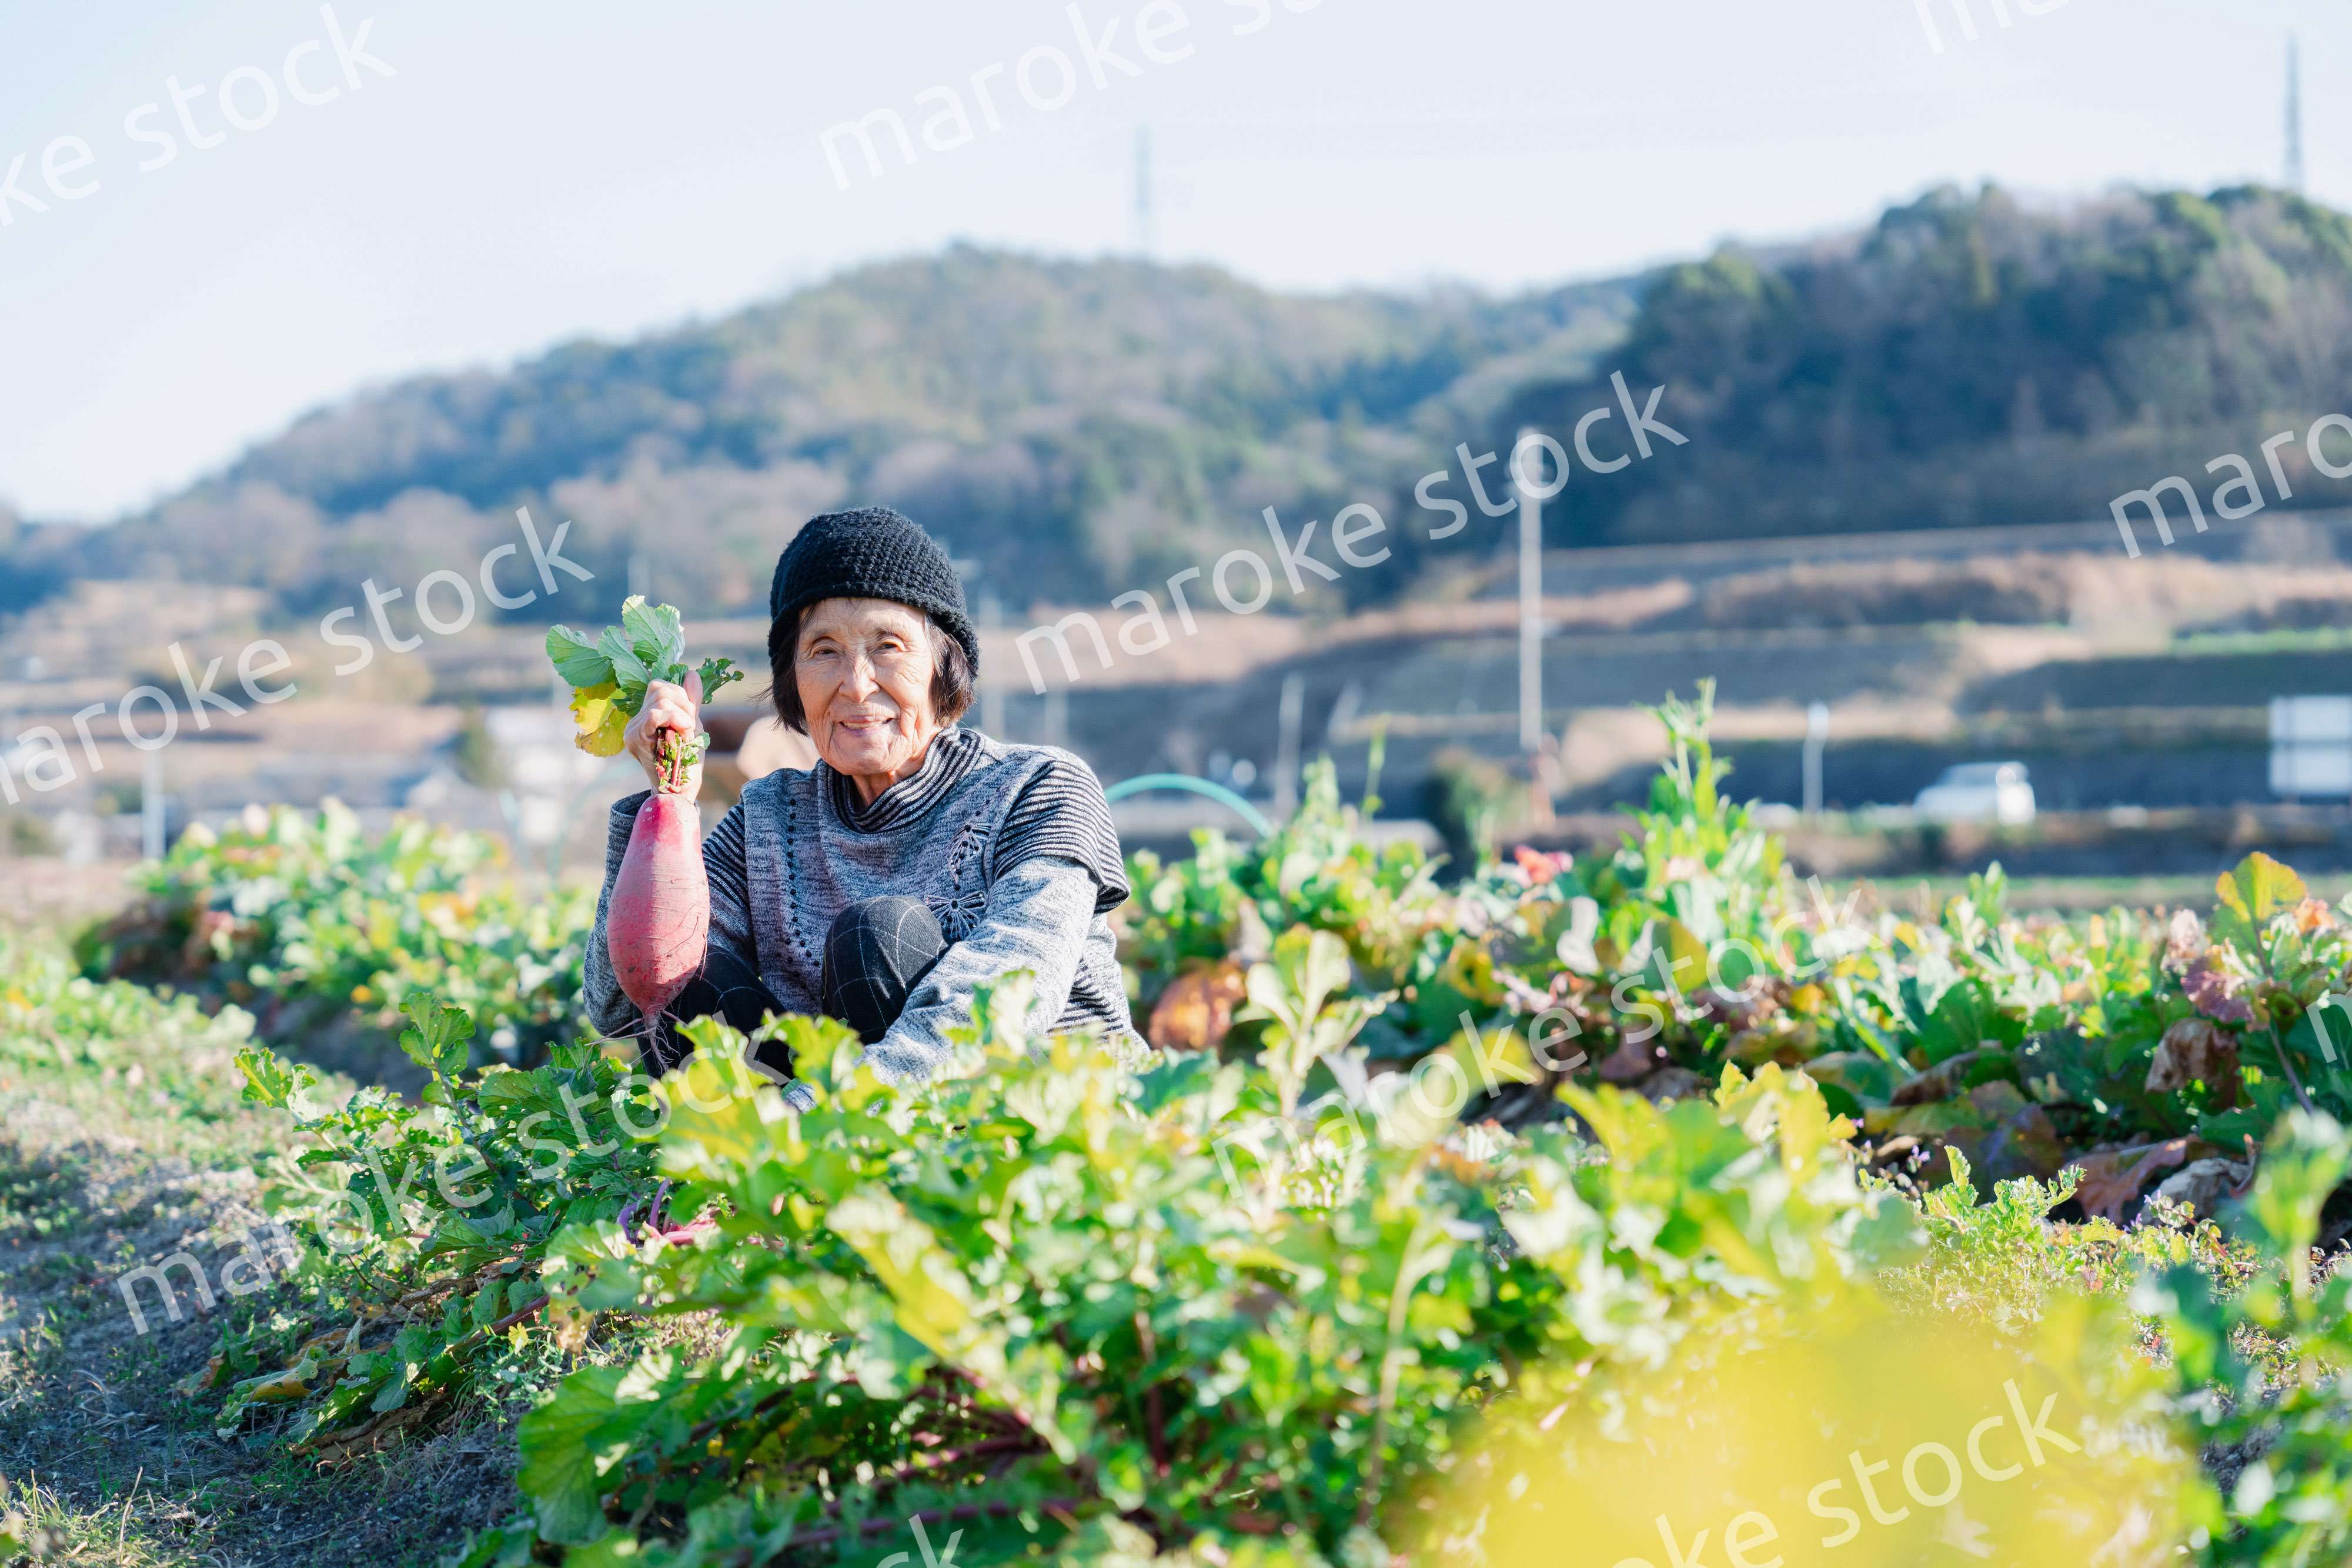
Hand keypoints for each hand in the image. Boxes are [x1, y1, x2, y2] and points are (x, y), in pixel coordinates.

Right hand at [624, 670, 704, 796]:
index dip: (681, 696)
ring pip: (660, 699)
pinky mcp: (635, 738)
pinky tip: (682, 732)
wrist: (681, 790)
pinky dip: (675, 718)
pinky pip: (655, 713)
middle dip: (683, 704)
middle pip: (659, 688)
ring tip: (685, 735)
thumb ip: (690, 701)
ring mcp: (632, 729)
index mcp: (646, 716)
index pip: (659, 686)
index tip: (689, 719)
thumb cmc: (686, 761)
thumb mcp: (691, 725)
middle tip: (688, 728)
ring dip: (682, 715)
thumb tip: (691, 673)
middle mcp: (635, 721)